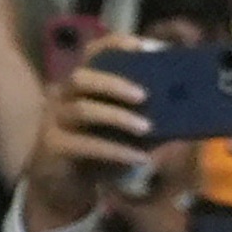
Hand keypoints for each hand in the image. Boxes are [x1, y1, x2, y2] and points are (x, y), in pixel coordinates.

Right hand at [26, 54, 158, 231]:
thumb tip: (177, 108)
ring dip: (117, 117)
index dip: (115, 45)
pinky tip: (139, 159)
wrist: (60, 186)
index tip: (144, 47)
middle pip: (81, 78)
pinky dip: (115, 151)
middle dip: (113, 83)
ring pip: (82, 109)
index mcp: (81, 86)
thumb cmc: (95, 151)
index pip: (91, 54)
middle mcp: (63, 97)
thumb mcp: (119, 130)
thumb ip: (139, 115)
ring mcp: (55, 122)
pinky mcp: (54, 147)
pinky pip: (85, 144)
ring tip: (146, 128)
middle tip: (144, 96)